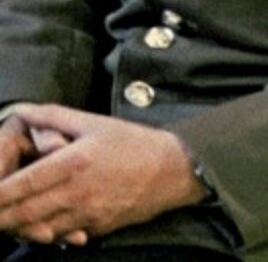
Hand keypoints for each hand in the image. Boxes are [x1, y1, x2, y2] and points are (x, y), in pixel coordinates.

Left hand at [0, 104, 205, 245]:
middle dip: (1, 216)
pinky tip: (36, 226)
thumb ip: (55, 116)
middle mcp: (77, 193)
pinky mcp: (95, 229)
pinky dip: (43, 234)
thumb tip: (24, 111)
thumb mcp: (93, 122)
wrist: (170, 170)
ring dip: (18, 227)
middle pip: (25, 213)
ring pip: (39, 230)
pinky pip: (61, 237)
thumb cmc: (132, 142)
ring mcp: (86, 215)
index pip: (24, 184)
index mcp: (74, 162)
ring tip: (5, 219)